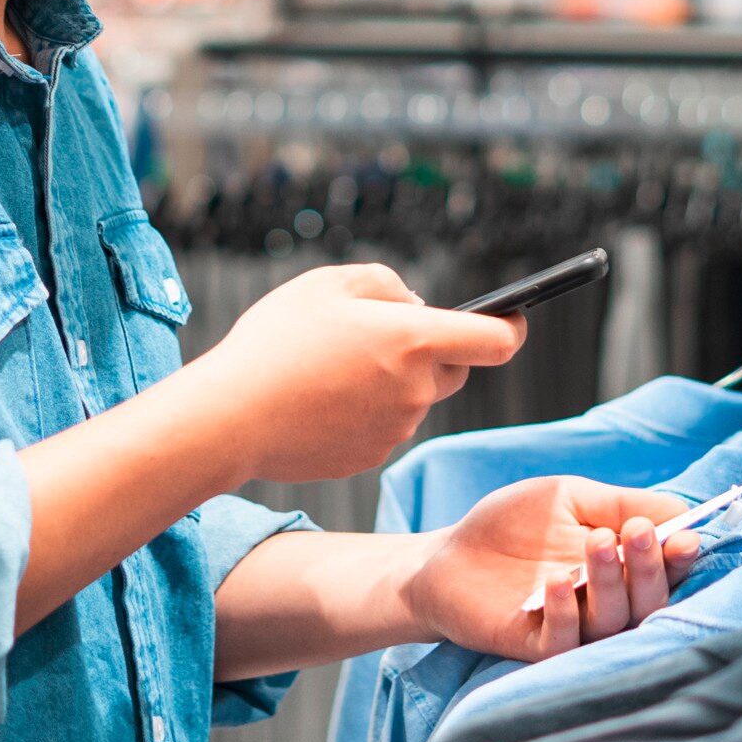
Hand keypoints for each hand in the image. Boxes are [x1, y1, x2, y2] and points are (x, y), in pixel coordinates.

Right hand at [181, 264, 526, 484]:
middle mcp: (416, 391)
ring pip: (414, 399)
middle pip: (455, 370)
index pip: (497, 340)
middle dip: (434, 352)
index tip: (512, 318)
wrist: (230, 418)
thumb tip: (416, 305)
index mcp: (415, 341)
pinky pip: (382, 427)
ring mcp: (394, 430)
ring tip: (331, 368)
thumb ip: (386, 284)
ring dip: (393, 382)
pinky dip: (364, 413)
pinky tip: (319, 400)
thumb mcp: (328, 284)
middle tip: (381, 337)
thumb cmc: (275, 342)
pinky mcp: (368, 457)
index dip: (511, 326)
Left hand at [399, 477, 699, 661]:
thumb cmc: (512, 525)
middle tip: (640, 532)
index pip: (664, 571)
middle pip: (646, 601)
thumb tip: (681, 510)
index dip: (678, 558)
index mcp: (620, 569)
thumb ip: (620, 503)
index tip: (684, 537)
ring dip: (610, 582)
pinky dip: (566, 613)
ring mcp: (572, 628)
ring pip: (611, 621)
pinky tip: (557, 581)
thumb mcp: (569, 499)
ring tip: (598, 543)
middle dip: (648, 567)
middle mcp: (604, 604)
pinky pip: (563, 642)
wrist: (448, 555)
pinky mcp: (534, 647)